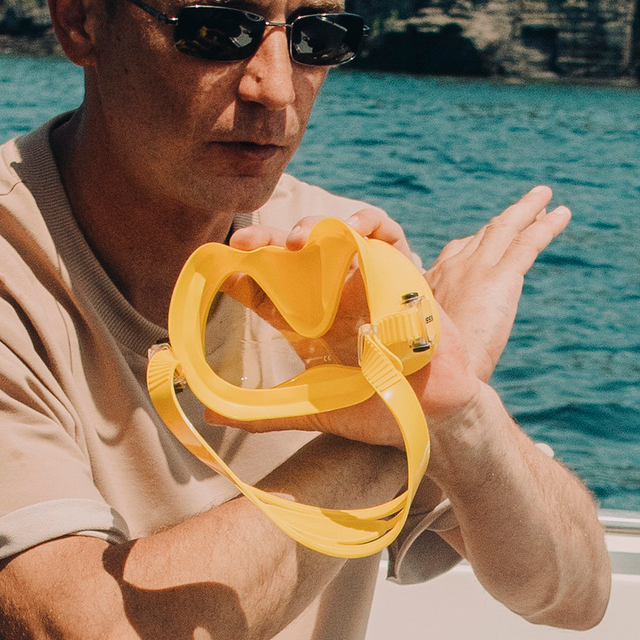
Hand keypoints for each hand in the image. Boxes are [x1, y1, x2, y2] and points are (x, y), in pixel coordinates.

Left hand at [235, 182, 571, 449]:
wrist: (434, 417)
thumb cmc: (381, 413)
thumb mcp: (316, 411)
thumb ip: (266, 413)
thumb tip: (206, 411)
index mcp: (312, 326)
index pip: (269, 290)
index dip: (244, 275)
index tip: (221, 270)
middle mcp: (335, 299)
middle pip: (295, 255)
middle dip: (267, 240)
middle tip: (245, 240)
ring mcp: (368, 283)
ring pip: (334, 235)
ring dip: (312, 226)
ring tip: (293, 240)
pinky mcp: (403, 273)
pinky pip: (385, 232)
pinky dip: (365, 222)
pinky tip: (346, 230)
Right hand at [418, 183, 571, 424]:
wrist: (436, 380)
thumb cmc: (426, 374)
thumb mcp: (423, 343)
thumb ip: (432, 330)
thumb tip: (438, 342)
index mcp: (431, 282)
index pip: (457, 251)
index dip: (478, 239)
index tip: (490, 233)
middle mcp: (452, 267)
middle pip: (485, 233)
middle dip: (507, 217)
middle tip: (528, 205)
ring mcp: (476, 270)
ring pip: (507, 228)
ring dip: (529, 209)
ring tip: (546, 196)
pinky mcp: (500, 279)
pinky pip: (528, 243)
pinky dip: (547, 226)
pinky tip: (563, 214)